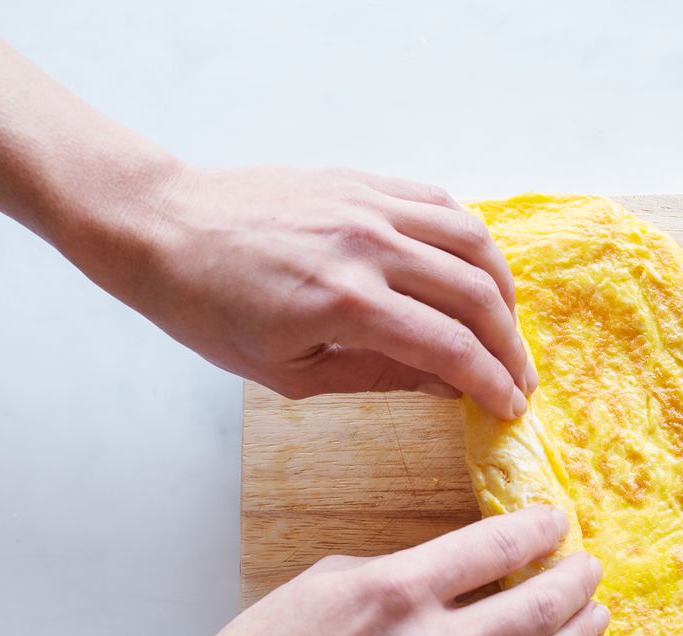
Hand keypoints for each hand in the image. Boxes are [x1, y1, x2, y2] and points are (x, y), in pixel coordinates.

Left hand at [84, 163, 536, 416]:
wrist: (162, 228)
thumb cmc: (211, 311)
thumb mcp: (289, 373)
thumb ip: (377, 377)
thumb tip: (446, 384)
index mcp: (347, 304)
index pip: (450, 348)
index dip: (491, 383)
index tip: (510, 407)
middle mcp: (369, 247)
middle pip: (476, 296)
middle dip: (510, 345)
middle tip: (520, 378)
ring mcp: (369, 206)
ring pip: (473, 242)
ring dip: (502, 289)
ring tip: (506, 325)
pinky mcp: (362, 181)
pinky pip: (441, 204)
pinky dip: (470, 241)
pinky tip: (472, 272)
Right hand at [181, 506, 606, 635]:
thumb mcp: (329, 580)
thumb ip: (401, 572)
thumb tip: (457, 569)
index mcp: (398, 589)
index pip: (497, 547)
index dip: (539, 529)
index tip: (555, 521)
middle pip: (537, 607)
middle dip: (577, 582)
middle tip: (591, 569)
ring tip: (597, 617)